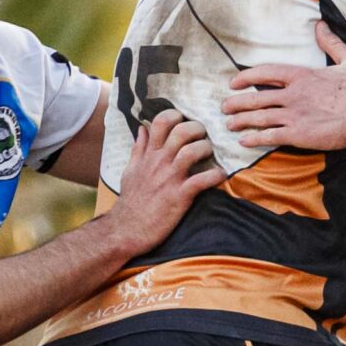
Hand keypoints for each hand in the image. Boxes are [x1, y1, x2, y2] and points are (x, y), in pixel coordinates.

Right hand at [107, 110, 223, 252]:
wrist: (126, 230)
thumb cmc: (130, 201)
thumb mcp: (130, 170)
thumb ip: (139, 149)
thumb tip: (142, 128)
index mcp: (148, 155)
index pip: (160, 122)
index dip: (176, 116)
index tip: (184, 121)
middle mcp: (159, 163)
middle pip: (181, 132)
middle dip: (198, 129)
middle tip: (204, 136)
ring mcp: (170, 179)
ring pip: (192, 151)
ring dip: (207, 149)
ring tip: (211, 155)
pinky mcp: (180, 196)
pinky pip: (202, 180)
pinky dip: (215, 175)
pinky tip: (220, 175)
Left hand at [223, 22, 345, 151]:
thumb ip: (331, 43)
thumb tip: (320, 25)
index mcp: (302, 75)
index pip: (265, 72)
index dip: (246, 77)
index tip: (234, 82)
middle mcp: (293, 94)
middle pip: (256, 98)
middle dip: (236, 103)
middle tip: (225, 107)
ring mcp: (294, 115)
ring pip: (259, 118)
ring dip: (241, 121)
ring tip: (229, 124)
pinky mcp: (299, 135)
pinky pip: (270, 136)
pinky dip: (254, 138)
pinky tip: (244, 141)